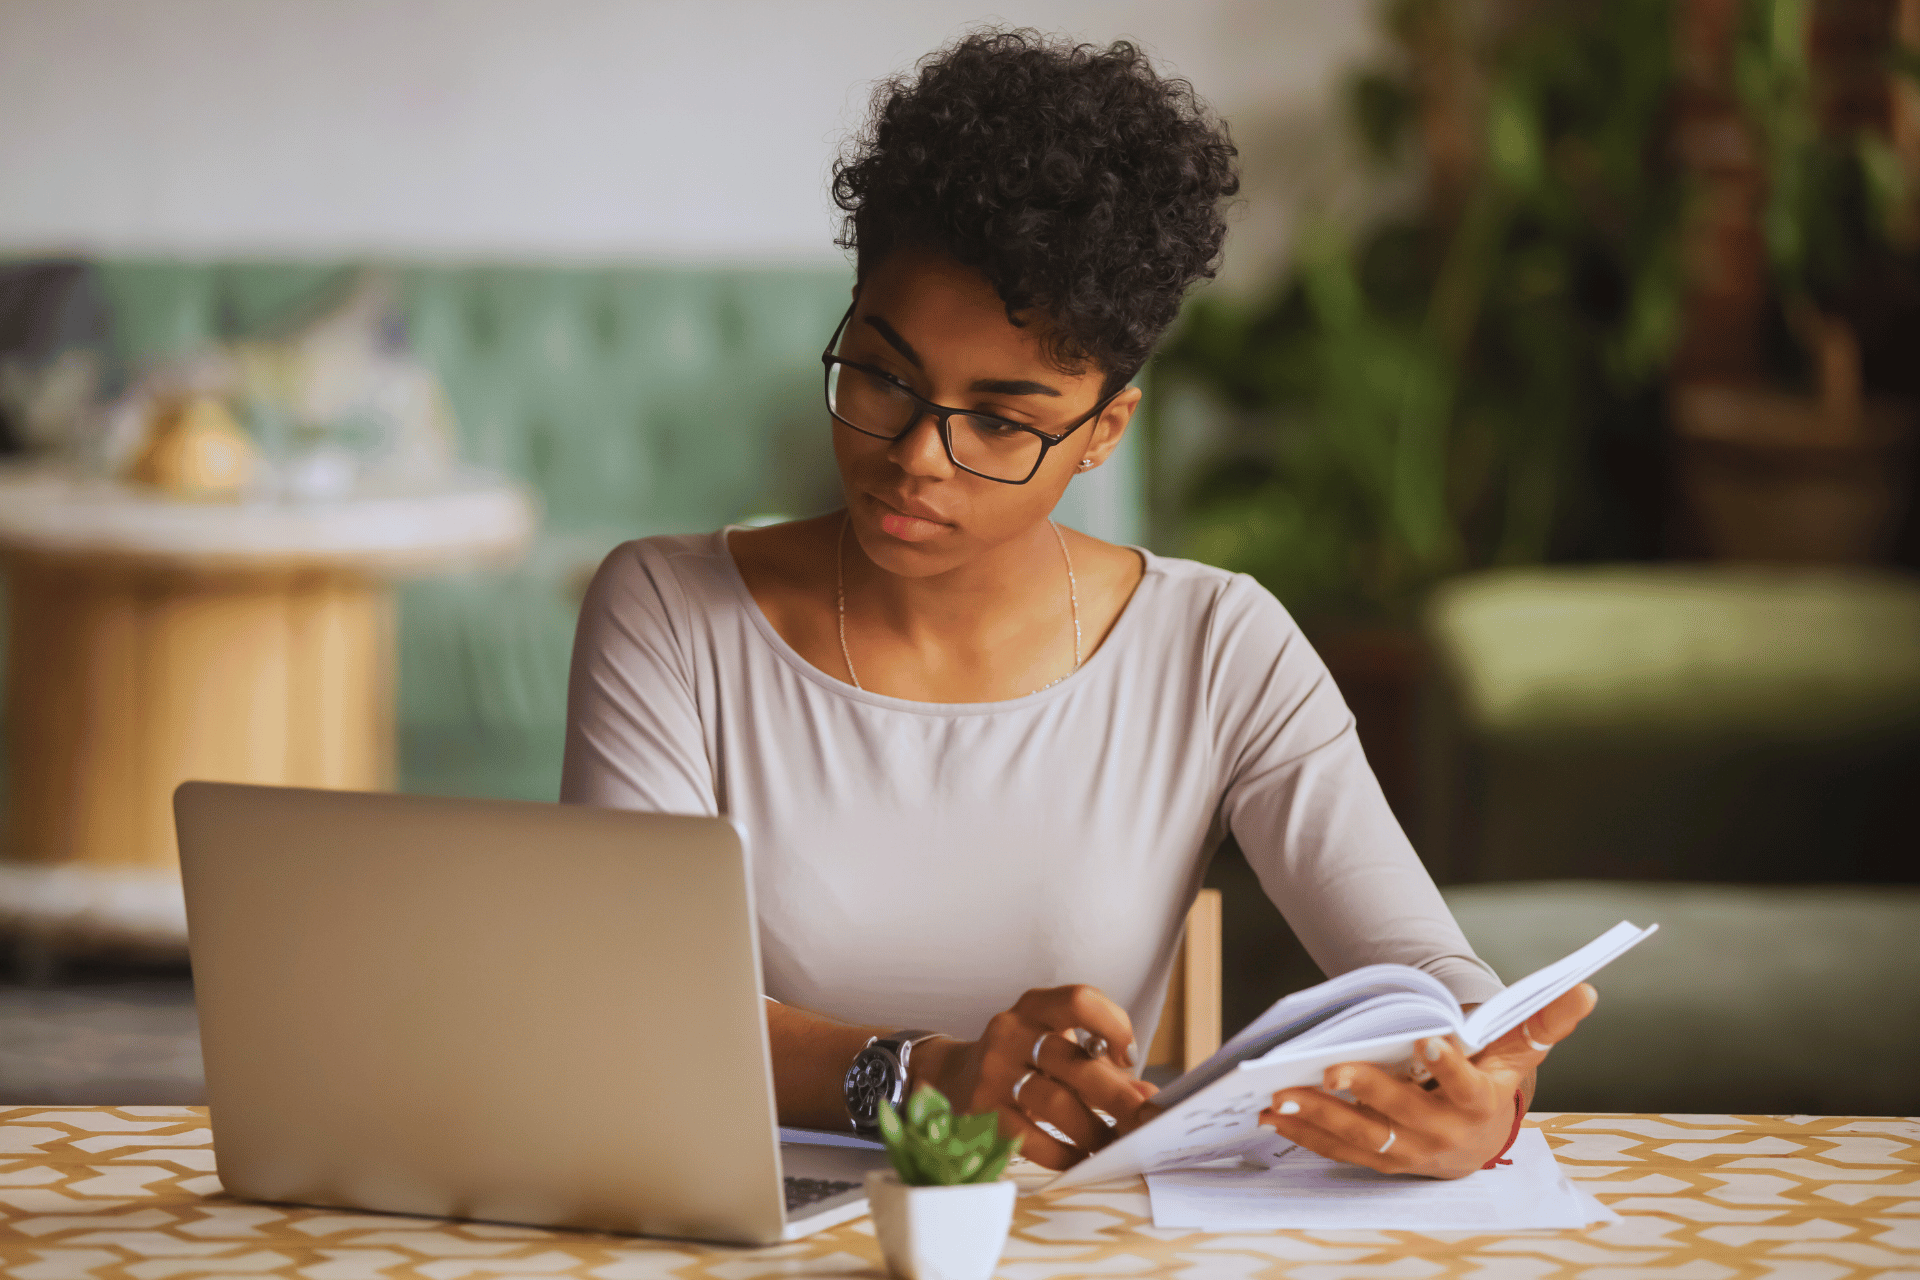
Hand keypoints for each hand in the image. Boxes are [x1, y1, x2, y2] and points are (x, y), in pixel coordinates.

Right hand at [914, 985, 1158, 1169]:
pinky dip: (1063, 1153)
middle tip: (1144, 1120)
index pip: (1079, 1000)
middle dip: (1117, 1095)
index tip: (1128, 1057)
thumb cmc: (1023, 1060)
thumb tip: (1145, 1095)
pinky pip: (1030, 1139)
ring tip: (1113, 1145)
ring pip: (1054, 1103)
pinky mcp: (982, 1112)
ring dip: (1093, 1130)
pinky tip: (1080, 1158)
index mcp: (1034, 1007)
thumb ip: (1100, 1064)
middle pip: (1072, 1061)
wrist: (953, 1076)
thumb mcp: (1055, 1046)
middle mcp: (1010, 1032)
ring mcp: (992, 1072)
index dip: (1113, 1025)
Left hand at [1257, 983, 1598, 1179]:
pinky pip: (1339, 1151)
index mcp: (1480, 1104)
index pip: (1467, 1085)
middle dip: (1365, 1092)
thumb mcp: (1520, 1051)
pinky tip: (1273, 1116)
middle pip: (1402, 1113)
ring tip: (1282, 1096)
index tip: (1429, 1039)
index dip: (1450, 1064)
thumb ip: (1544, 1020)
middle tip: (1331, 1069)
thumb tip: (1586, 986)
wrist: (1480, 1139)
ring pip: (1362, 1137)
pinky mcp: (1380, 1160)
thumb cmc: (1495, 1081)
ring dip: (1320, 1118)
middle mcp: (1444, 1135)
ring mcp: (1409, 1152)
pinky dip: (1305, 1135)